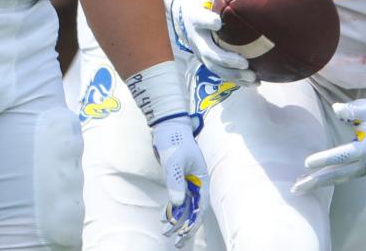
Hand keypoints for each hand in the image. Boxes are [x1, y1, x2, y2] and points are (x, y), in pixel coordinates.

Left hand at [151, 114, 208, 247]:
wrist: (166, 125)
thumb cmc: (174, 140)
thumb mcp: (174, 161)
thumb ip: (176, 182)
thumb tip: (178, 204)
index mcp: (201, 178)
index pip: (201, 205)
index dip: (194, 220)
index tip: (185, 232)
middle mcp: (196, 182)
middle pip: (193, 208)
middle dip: (185, 225)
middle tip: (176, 240)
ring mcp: (187, 181)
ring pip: (184, 206)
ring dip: (176, 219)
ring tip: (167, 233)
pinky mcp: (177, 179)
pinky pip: (176, 198)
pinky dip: (170, 208)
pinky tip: (163, 217)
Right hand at [165, 0, 257, 84]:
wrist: (182, 10)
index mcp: (195, 15)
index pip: (199, 20)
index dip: (207, 21)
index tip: (218, 23)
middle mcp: (196, 36)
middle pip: (208, 51)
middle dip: (225, 58)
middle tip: (243, 61)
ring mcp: (200, 50)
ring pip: (215, 67)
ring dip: (234, 75)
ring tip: (253, 77)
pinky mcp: (206, 60)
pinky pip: (220, 73)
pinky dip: (236, 80)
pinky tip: (255, 83)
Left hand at [291, 98, 365, 193]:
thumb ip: (351, 111)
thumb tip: (337, 109)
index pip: (344, 155)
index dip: (326, 159)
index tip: (308, 162)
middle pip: (339, 174)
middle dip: (317, 180)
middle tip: (297, 186)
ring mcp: (364, 168)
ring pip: (339, 178)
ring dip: (320, 183)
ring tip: (300, 187)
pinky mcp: (361, 169)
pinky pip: (342, 176)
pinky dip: (327, 180)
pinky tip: (314, 181)